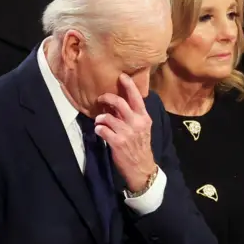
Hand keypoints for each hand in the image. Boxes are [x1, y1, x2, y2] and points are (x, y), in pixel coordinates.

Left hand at [94, 74, 156, 192]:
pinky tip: (100, 131)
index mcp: (144, 117)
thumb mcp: (142, 128)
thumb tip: (118, 103)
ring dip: (100, 117)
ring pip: (108, 117)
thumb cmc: (140, 145)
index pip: (137, 97)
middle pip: (119, 103)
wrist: (141, 167)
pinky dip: (98, 128)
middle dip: (107, 98)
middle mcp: (136, 123)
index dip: (128, 85)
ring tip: (100, 120)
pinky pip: (102, 130)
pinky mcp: (117, 142)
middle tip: (101, 99)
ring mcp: (127, 133)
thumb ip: (133, 115)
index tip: (121, 76)